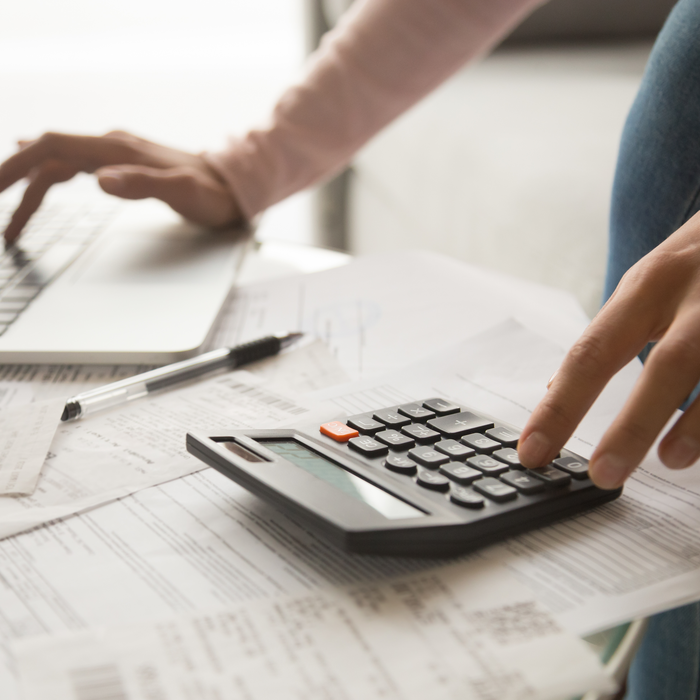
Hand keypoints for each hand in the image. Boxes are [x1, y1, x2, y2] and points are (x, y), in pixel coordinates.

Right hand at [0, 131, 242, 244]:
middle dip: (12, 178)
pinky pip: (72, 169)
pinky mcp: (119, 167)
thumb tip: (100, 181)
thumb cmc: (211, 193)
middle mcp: (110, 146)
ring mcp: (113, 156)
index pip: (51, 147)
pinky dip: (48, 181)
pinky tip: (35, 183)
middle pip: (45, 154)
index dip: (16, 164)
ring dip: (30, 190)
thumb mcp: (183, 192)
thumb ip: (143, 184)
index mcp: (117, 149)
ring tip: (13, 225)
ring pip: (56, 165)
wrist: (232, 187)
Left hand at [518, 210, 699, 488]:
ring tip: (669, 461)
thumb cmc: (698, 260)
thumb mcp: (651, 281)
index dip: (561, 407)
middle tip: (603, 474)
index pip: (593, 352)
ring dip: (699, 424)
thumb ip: (614, 335)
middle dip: (634, 424)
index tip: (533, 452)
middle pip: (669, 362)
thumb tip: (556, 393)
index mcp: (651, 284)